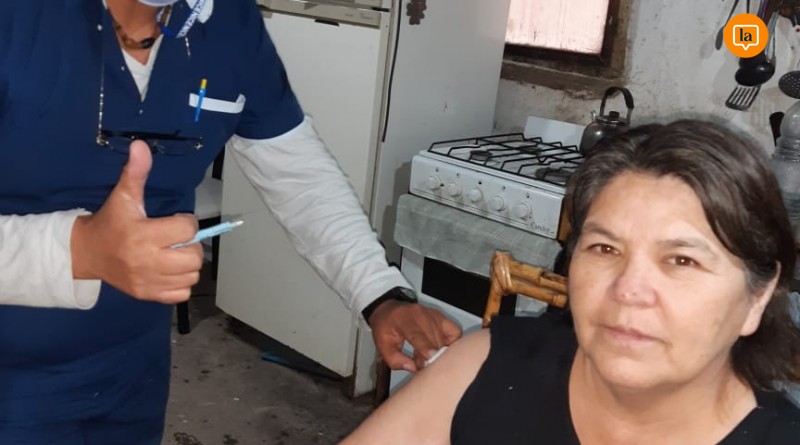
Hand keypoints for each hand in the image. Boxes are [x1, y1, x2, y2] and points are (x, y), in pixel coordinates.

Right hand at [71, 140, 202, 302]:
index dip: (186, 222)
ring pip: (191, 276)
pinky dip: (181, 282)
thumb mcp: (122, 196)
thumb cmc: (111, 223)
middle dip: (191, 245)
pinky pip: (182, 293)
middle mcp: (147, 261)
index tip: (176, 220)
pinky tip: (169, 270)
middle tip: (178, 239)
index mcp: (142, 235)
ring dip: (188, 264)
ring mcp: (148, 281)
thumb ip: (135, 172)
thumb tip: (141, 145)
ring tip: (174, 254)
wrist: (88, 254)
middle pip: (193, 256)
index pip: (186, 229)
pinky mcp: (148, 295)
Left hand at [368, 300, 461, 371]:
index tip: (432, 357)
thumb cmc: (385, 327)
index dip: (426, 347)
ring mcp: (433, 315)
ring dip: (437, 352)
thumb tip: (415, 368)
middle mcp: (420, 315)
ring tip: (424, 354)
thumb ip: (395, 360)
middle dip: (429, 357)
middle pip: (433, 340)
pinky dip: (451, 343)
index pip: (417, 334)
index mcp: (403, 320)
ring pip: (444, 339)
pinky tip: (440, 347)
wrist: (389, 309)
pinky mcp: (442, 317)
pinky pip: (455, 332)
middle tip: (419, 363)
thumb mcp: (382, 345)